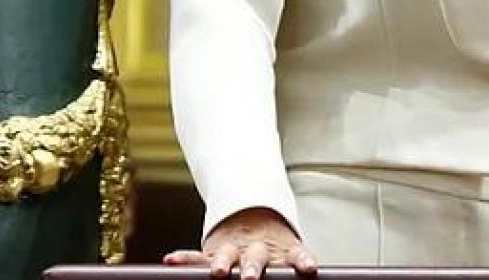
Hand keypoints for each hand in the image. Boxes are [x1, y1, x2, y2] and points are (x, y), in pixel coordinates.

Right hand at [163, 206, 318, 277]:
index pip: (296, 257)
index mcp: (283, 252)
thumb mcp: (289, 253)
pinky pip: (197, 257)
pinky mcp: (214, 252)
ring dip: (222, 263)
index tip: (309, 269)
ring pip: (226, 257)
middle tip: (251, 278)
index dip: (303, 262)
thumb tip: (316, 270)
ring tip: (217, 271)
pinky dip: (184, 258)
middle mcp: (258, 251)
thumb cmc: (276, 248)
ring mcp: (235, 251)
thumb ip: (297, 263)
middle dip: (253, 269)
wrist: (255, 215)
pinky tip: (172, 260)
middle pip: (256, 259)